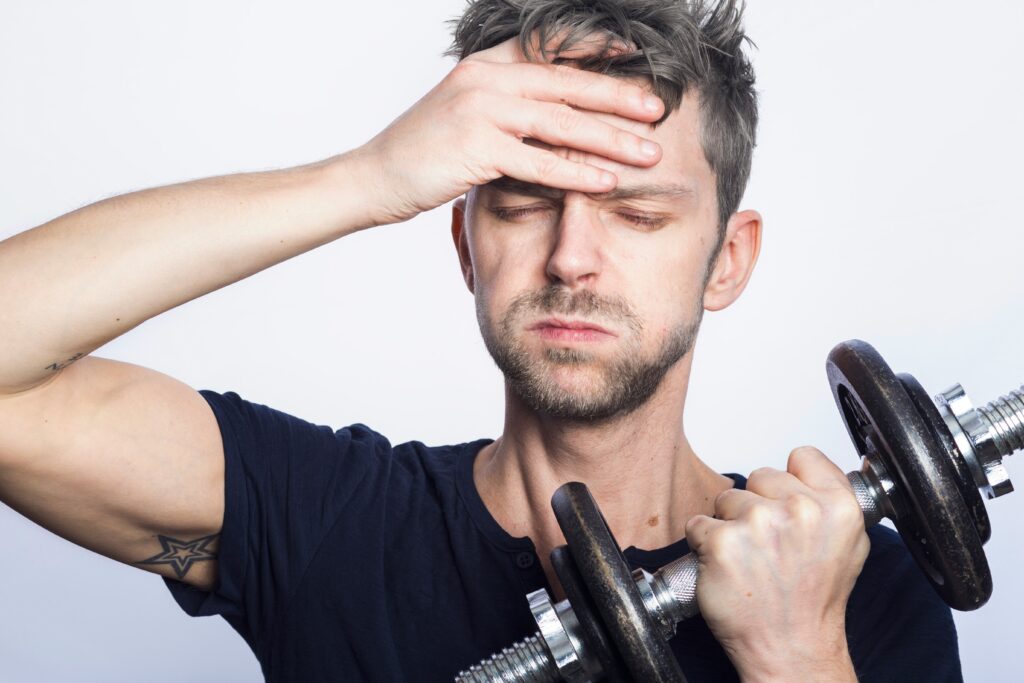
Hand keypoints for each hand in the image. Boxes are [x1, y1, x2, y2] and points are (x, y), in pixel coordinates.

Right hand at [353, 33, 664, 224]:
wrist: (373, 176)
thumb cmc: (422, 151)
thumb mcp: (463, 111)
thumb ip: (506, 104)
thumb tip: (551, 113)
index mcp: (485, 64)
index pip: (551, 48)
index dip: (596, 50)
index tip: (636, 58)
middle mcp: (485, 79)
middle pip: (567, 84)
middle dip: (618, 98)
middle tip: (659, 111)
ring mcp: (480, 110)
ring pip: (561, 122)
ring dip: (609, 138)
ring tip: (648, 153)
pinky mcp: (475, 147)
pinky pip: (538, 161)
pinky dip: (576, 172)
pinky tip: (606, 181)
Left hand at [685, 447, 869, 681]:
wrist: (791, 648)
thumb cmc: (813, 602)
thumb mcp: (849, 544)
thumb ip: (831, 500)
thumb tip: (807, 469)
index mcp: (838, 507)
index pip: (803, 456)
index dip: (790, 481)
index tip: (788, 505)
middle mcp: (801, 511)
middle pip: (759, 475)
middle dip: (758, 506)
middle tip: (770, 546)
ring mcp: (759, 525)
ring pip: (726, 499)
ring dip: (730, 525)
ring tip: (751, 560)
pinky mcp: (722, 543)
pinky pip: (698, 524)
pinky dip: (704, 544)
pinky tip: (728, 568)